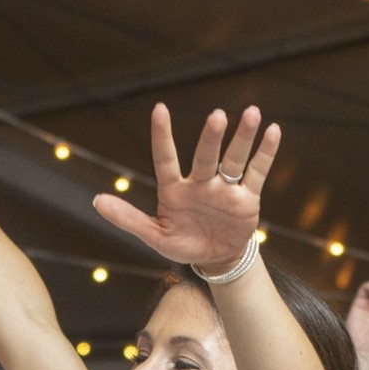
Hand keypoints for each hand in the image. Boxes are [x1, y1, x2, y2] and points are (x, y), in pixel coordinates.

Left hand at [92, 102, 278, 270]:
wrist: (215, 259)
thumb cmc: (182, 244)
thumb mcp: (154, 236)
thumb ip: (128, 218)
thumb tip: (96, 200)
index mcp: (174, 190)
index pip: (166, 159)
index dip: (163, 136)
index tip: (159, 109)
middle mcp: (201, 182)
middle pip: (206, 156)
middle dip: (212, 138)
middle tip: (217, 116)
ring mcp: (225, 188)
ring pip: (234, 159)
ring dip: (243, 138)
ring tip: (253, 114)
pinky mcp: (247, 197)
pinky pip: (256, 172)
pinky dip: (265, 153)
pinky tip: (272, 131)